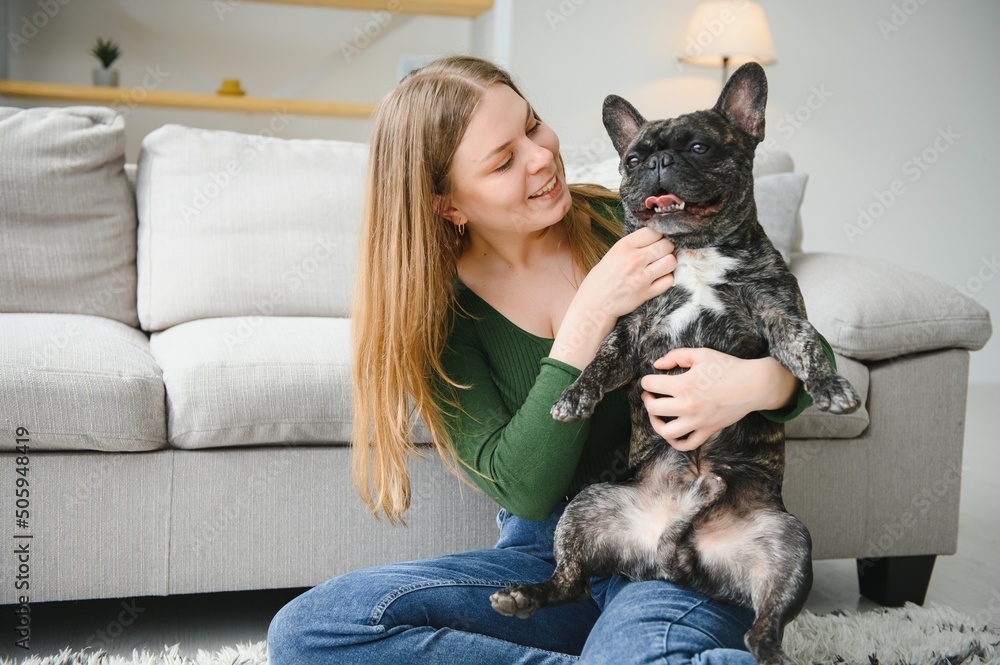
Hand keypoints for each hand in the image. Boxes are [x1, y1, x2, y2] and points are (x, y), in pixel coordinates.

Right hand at [551, 228, 674, 369]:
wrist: (593, 305)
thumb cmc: (601, 280)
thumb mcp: (612, 255)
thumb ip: (633, 246)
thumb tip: (655, 240)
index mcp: (623, 246)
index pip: (653, 231)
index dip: (658, 236)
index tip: (656, 242)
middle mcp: (633, 259)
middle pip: (666, 245)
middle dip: (666, 249)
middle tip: (660, 255)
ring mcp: (641, 277)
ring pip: (671, 262)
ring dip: (668, 264)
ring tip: (660, 268)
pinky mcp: (646, 293)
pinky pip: (669, 281)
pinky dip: (666, 280)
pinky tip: (658, 280)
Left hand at [639, 348, 797, 450]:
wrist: (753, 384)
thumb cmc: (727, 367)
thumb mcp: (701, 354)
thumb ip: (676, 356)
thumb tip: (657, 365)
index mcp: (684, 385)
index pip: (651, 385)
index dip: (646, 381)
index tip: (650, 380)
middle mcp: (688, 405)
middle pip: (653, 408)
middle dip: (647, 400)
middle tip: (650, 395)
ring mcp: (697, 421)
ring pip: (666, 431)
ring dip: (656, 423)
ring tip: (657, 414)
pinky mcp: (708, 430)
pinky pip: (687, 444)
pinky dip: (676, 442)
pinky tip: (671, 433)